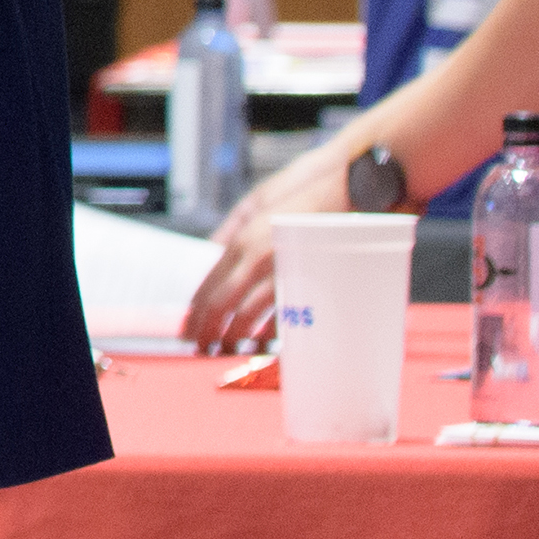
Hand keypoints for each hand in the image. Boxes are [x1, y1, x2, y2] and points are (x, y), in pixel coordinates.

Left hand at [184, 145, 332, 351]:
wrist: (349, 187)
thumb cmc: (304, 192)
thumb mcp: (257, 204)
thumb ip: (232, 230)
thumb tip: (211, 251)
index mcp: (243, 238)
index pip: (210, 281)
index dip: (197, 308)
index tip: (189, 327)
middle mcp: (258, 255)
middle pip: (224, 301)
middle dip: (209, 328)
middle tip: (200, 347)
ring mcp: (284, 269)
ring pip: (251, 312)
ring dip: (235, 335)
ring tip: (226, 350)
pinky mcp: (312, 279)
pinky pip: (287, 313)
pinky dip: (271, 332)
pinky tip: (262, 343)